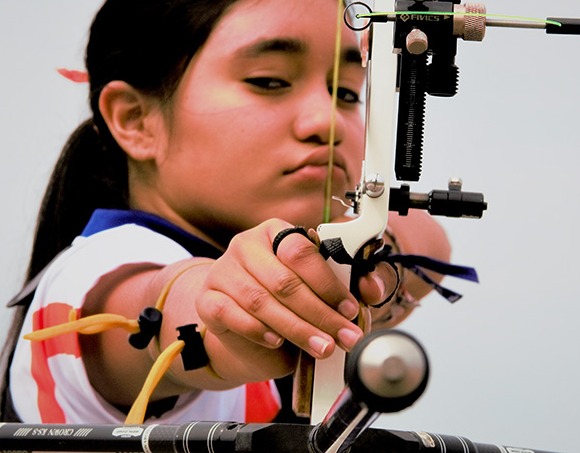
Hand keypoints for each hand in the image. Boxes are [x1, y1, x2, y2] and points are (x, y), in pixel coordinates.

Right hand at [196, 219, 365, 371]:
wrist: (242, 329)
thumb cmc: (283, 302)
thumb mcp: (315, 291)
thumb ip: (344, 287)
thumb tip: (372, 289)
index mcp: (276, 233)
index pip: (302, 252)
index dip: (328, 284)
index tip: (349, 309)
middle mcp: (246, 246)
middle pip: (284, 281)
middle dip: (320, 314)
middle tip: (343, 337)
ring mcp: (223, 271)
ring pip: (261, 301)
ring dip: (296, 329)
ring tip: (321, 346)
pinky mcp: (207, 299)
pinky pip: (231, 314)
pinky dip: (258, 330)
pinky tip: (277, 340)